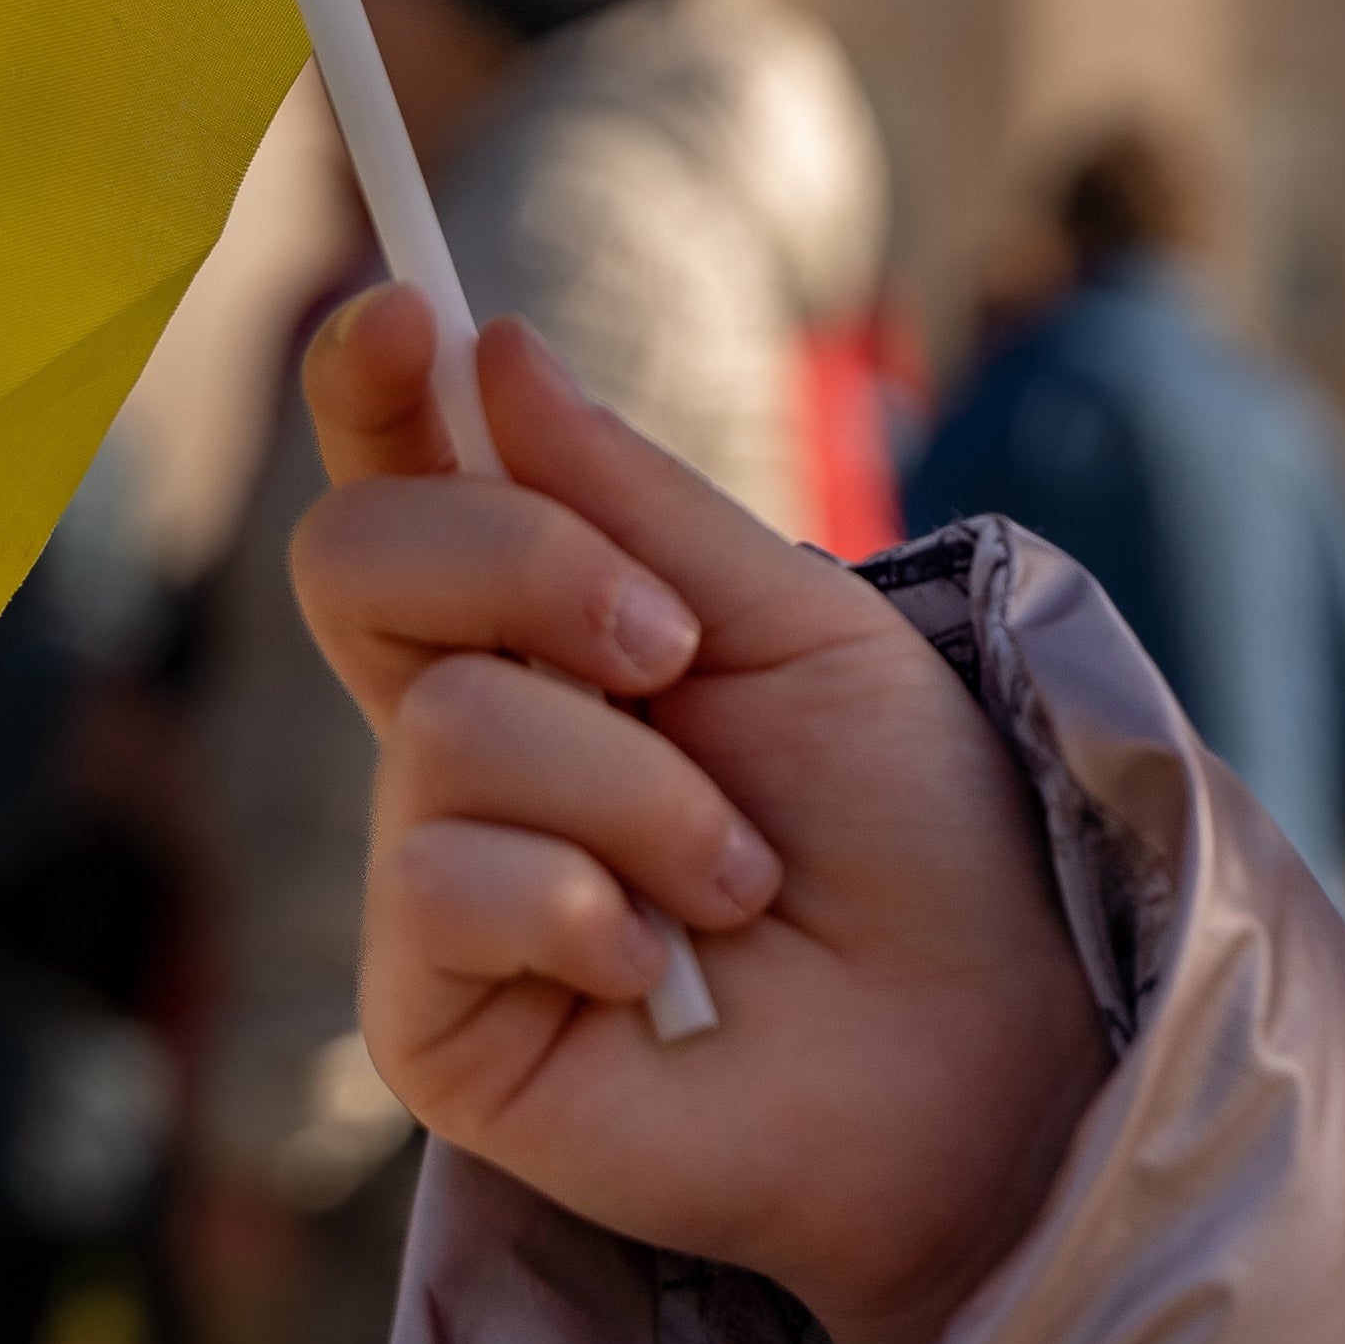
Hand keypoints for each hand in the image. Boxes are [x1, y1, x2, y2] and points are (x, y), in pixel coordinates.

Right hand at [299, 295, 1106, 1343]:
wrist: (987, 1034)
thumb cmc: (918, 836)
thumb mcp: (802, 628)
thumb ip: (636, 504)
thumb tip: (491, 351)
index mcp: (548, 633)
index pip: (408, 488)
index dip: (372, 392)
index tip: (396, 309)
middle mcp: (469, 744)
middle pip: (357, 561)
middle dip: (526, 563)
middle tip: (674, 649)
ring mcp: (438, 880)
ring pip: (440, 725)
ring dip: (636, 790)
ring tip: (738, 876)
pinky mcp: (434, 1018)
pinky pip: (438, 885)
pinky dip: (586, 906)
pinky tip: (664, 969)